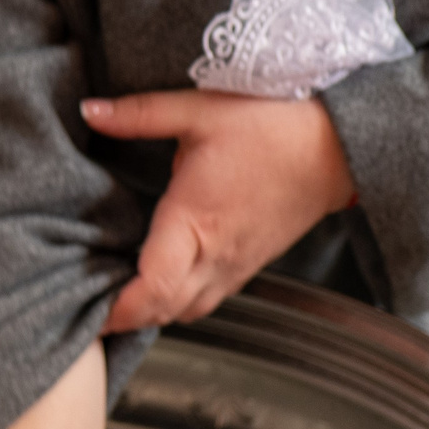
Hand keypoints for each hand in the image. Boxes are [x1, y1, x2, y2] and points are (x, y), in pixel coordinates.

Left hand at [84, 91, 355, 333]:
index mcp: (196, 220)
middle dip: (126, 318)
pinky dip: (179, 302)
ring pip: (188, 310)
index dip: (120, 308)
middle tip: (91, 307)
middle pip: (165, 310)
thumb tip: (91, 111)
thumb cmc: (274, 127)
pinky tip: (162, 283)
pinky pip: (208, 299)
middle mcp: (217, 254)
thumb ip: (140, 114)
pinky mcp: (249, 264)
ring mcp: (236, 265)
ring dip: (154, 312)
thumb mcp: (200, 110)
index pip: (154, 287)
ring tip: (122, 299)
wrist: (337, 147)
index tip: (92, 308)